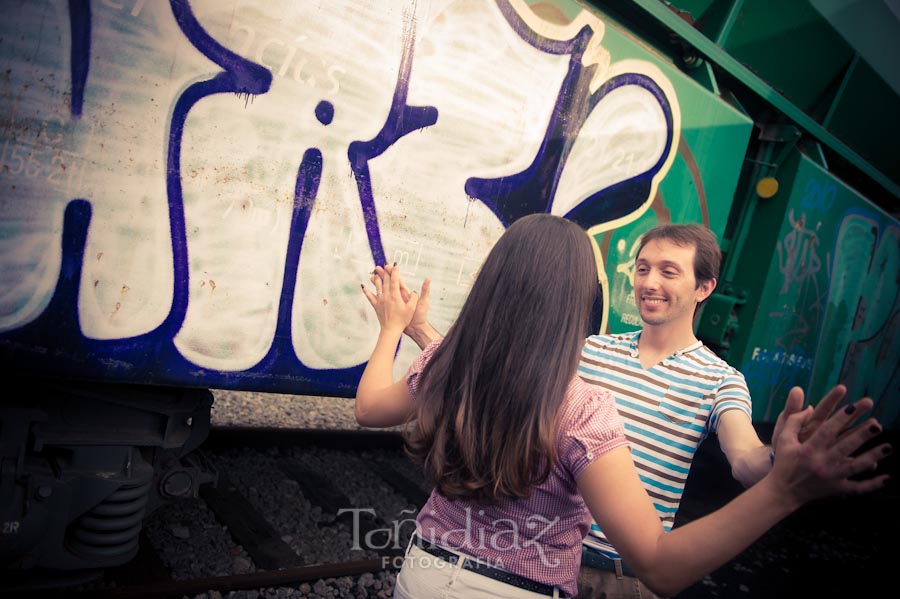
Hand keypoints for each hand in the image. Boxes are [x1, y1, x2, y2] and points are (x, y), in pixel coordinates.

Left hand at [367, 264, 431, 339]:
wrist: (391, 330)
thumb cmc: (402, 320)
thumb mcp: (411, 309)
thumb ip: (413, 298)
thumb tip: (414, 292)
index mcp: (395, 296)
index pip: (395, 280)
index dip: (395, 271)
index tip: (395, 264)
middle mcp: (386, 296)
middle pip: (385, 281)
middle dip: (385, 272)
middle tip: (384, 264)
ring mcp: (380, 301)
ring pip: (377, 286)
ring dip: (376, 278)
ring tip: (375, 271)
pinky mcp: (376, 306)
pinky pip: (370, 297)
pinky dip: (366, 291)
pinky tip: (363, 286)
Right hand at [770, 397, 890, 505]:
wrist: (783, 491)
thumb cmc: (785, 461)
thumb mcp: (782, 439)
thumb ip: (794, 421)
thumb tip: (810, 407)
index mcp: (808, 449)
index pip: (826, 431)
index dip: (839, 418)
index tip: (852, 406)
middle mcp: (821, 463)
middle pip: (845, 446)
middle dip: (861, 435)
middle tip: (877, 424)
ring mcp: (831, 477)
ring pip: (855, 467)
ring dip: (872, 456)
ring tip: (888, 446)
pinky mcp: (836, 489)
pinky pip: (857, 488)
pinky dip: (872, 485)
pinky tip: (887, 478)